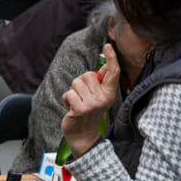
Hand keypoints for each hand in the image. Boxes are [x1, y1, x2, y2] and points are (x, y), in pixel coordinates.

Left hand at [61, 42, 119, 156]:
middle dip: (80, 83)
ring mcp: (92, 104)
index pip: (113, 73)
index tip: (108, 46)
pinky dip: (66, 99)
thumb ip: (102, 83)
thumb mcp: (99, 98)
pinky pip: (69, 93)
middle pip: (87, 75)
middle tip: (82, 96)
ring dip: (72, 91)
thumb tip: (104, 67)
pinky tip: (70, 107)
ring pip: (76, 83)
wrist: (82, 134)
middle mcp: (103, 98)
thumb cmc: (89, 113)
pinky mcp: (80, 109)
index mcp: (110, 93)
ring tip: (76, 102)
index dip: (111, 58)